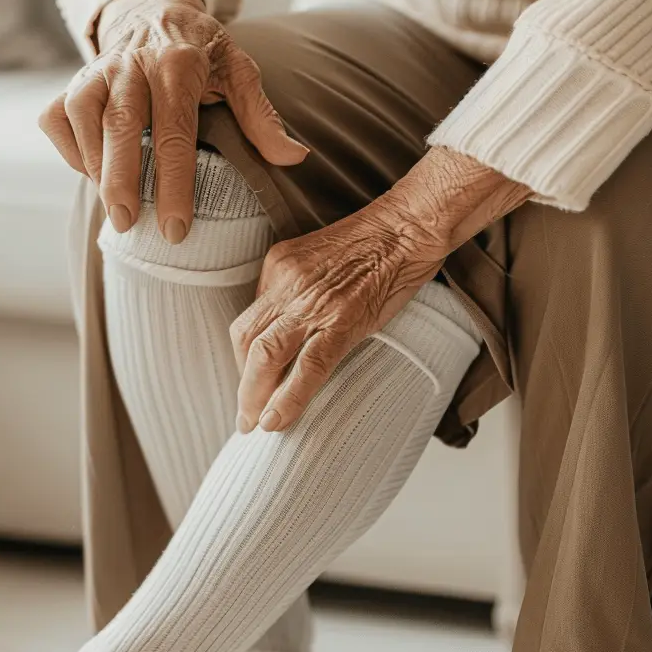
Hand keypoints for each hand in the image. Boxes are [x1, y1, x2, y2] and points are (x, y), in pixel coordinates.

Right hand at [39, 0, 306, 242]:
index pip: (174, 133)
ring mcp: (98, 71)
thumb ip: (262, 117)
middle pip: (121, 127)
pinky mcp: (73, 80)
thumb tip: (296, 158)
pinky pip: (58, 117)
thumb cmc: (201, 52)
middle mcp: (133, 64)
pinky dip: (69, 149)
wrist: (154, 10)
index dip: (173, 185)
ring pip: (83, 118)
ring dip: (93, 166)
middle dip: (122, 180)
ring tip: (111, 206)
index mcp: (179, 64)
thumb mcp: (239, 72)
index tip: (176, 229)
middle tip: (128, 223)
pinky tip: (92, 173)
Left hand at [231, 148, 529, 432]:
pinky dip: (287, 399)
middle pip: (245, 340)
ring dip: (253, 396)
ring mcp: (311, 302)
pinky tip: (277, 421)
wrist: (408, 226)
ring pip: (265, 356)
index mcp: (278, 267)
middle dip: (242, 383)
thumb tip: (289, 329)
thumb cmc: (374, 242)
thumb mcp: (318, 257)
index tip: (252, 382)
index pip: (249, 321)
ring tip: (254, 424)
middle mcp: (285, 283)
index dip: (244, 359)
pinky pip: (306, 367)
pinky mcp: (340, 320)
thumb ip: (297, 289)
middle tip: (244, 414)